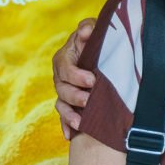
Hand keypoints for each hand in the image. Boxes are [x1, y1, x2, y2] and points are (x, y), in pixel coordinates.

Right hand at [53, 18, 96, 139]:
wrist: (103, 55)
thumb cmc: (96, 41)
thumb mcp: (94, 31)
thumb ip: (88, 28)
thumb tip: (86, 30)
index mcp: (64, 58)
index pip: (65, 68)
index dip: (77, 75)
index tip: (93, 80)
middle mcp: (61, 77)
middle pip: (62, 89)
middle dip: (75, 96)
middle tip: (89, 101)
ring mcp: (64, 92)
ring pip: (61, 104)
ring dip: (70, 114)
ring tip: (81, 122)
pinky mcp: (69, 104)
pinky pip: (63, 117)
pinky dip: (66, 126)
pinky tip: (70, 135)